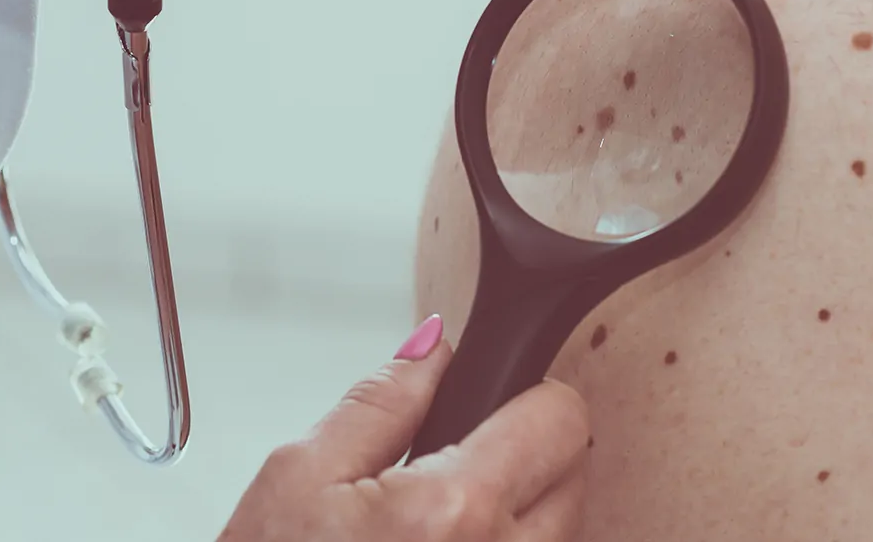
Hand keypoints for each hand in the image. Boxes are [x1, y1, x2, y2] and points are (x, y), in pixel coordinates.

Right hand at [217, 315, 589, 541]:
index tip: (492, 402)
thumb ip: (379, 402)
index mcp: (454, 513)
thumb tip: (433, 348)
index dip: (526, 396)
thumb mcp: (297, 477)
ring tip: (439, 524)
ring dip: (520, 511)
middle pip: (575, 472)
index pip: (562, 416)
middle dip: (527, 453)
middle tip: (454, 466)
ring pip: (562, 529)